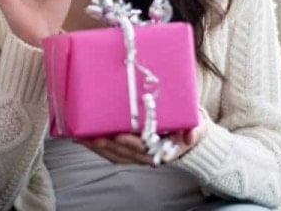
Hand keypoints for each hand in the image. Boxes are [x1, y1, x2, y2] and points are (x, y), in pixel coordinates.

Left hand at [77, 120, 205, 165]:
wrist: (187, 132)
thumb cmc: (190, 125)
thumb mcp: (198, 125)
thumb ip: (195, 129)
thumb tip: (190, 136)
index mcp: (164, 149)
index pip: (145, 149)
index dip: (132, 144)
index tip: (121, 135)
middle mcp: (148, 154)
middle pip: (126, 154)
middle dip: (110, 145)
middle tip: (96, 135)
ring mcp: (136, 153)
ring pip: (115, 155)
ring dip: (99, 148)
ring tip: (83, 137)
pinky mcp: (128, 149)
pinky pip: (111, 151)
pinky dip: (96, 146)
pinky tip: (83, 137)